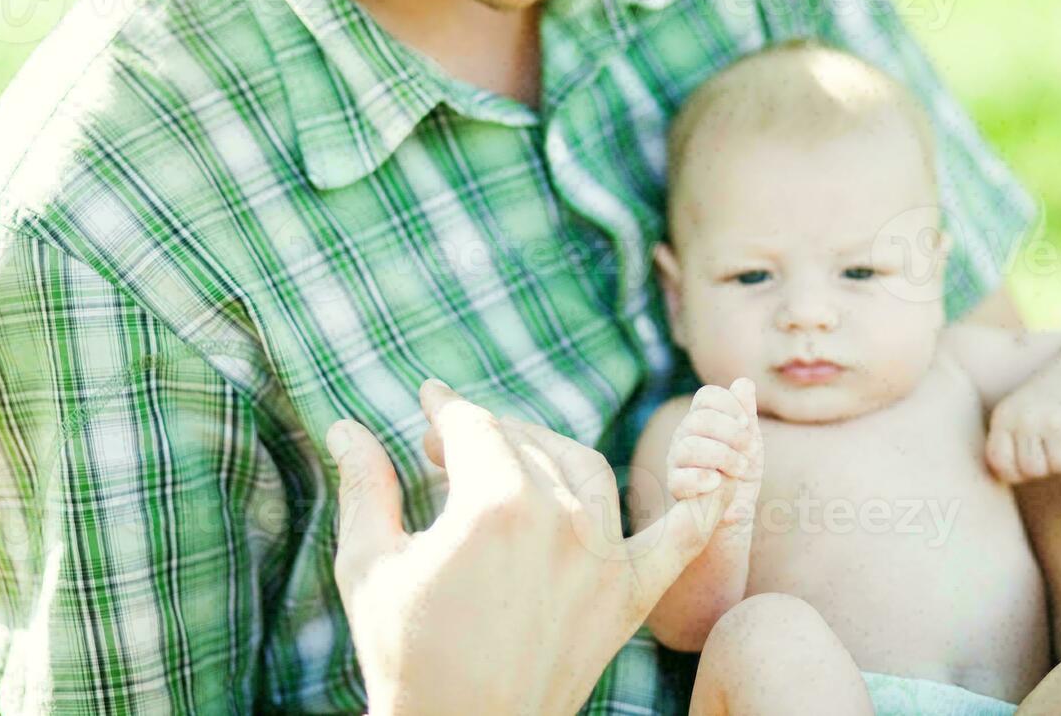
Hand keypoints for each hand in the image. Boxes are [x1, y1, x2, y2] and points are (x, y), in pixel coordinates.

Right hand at [326, 379, 726, 715]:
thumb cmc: (404, 657)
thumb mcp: (370, 566)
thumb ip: (365, 486)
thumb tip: (345, 425)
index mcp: (495, 503)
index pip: (474, 426)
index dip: (445, 410)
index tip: (427, 402)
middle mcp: (559, 518)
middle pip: (524, 441)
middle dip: (481, 433)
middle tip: (443, 447)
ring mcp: (602, 557)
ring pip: (585, 469)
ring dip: (547, 451)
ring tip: (510, 458)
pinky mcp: (629, 596)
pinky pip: (678, 538)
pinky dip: (699, 501)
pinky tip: (715, 466)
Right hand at [665, 377, 763, 529]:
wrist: (735, 509)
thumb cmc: (740, 470)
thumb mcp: (749, 440)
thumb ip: (745, 412)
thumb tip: (744, 382)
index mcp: (702, 418)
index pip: (707, 396)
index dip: (730, 405)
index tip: (746, 423)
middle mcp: (685, 434)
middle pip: (700, 419)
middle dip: (732, 434)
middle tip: (751, 451)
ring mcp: (677, 460)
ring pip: (689, 447)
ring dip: (722, 457)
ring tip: (740, 470)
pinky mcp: (676, 486)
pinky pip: (680, 478)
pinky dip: (702, 479)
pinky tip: (718, 483)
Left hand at [986, 381, 1060, 483]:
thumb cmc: (1037, 411)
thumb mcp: (1011, 420)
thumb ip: (1002, 450)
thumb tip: (1006, 478)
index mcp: (1003, 418)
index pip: (1000, 463)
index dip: (1014, 471)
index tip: (1024, 460)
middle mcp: (1026, 419)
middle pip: (1033, 470)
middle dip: (1043, 465)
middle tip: (1048, 445)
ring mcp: (1054, 422)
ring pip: (1059, 468)